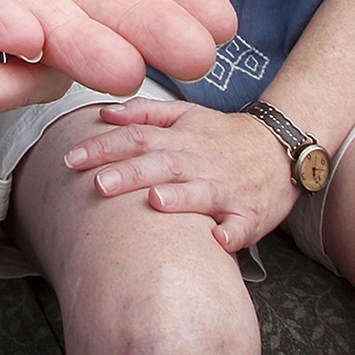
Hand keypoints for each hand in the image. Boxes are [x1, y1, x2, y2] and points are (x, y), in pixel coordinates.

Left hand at [62, 98, 300, 253]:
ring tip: (155, 201)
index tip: (72, 158)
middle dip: (130, 174)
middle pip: (162, 164)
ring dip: (179, 198)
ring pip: (201, 192)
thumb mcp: (187, 114)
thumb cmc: (224, 136)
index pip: (138, 138)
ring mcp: (226, 188)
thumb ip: (145, 113)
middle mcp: (201, 161)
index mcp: (182, 138)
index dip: (105, 146)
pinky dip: (231, 233)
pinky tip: (219, 241)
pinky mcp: (249, 214)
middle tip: (98, 185)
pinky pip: (241, 226)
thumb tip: (104, 113)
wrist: (282, 148)